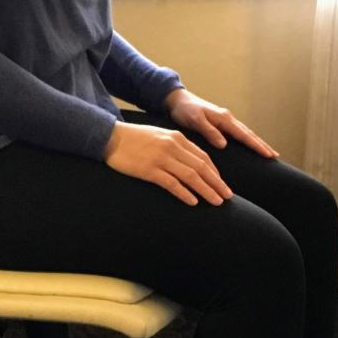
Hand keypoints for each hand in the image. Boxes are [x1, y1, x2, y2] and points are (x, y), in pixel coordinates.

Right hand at [102, 121, 233, 206]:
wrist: (110, 137)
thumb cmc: (134, 138)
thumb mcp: (159, 136)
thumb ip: (176, 146)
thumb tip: (191, 162)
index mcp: (177, 138)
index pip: (203, 157)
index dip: (215, 172)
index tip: (222, 184)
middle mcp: (172, 147)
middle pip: (201, 167)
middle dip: (217, 183)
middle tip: (227, 196)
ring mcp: (161, 158)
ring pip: (191, 176)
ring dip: (206, 190)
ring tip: (216, 202)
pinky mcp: (149, 169)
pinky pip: (172, 183)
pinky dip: (185, 193)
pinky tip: (193, 202)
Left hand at [162, 88, 278, 158]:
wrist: (177, 99)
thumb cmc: (185, 110)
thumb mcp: (195, 120)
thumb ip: (209, 131)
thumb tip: (224, 144)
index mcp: (223, 118)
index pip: (244, 135)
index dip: (256, 145)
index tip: (268, 155)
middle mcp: (227, 118)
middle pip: (249, 134)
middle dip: (262, 145)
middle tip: (274, 156)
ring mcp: (225, 120)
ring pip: (245, 133)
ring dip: (257, 142)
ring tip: (267, 152)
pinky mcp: (220, 122)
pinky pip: (238, 133)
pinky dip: (247, 139)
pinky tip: (250, 145)